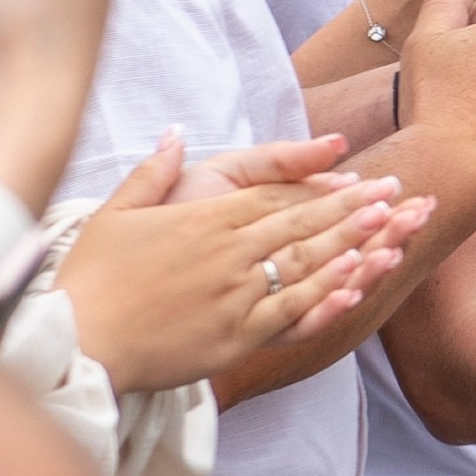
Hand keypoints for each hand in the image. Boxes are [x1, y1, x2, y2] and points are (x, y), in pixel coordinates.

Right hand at [58, 137, 428, 390]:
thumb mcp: (115, 213)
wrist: (79, 341)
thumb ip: (152, 172)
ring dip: (353, 247)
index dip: (324, 190)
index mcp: (204, 221)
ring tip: (392, 231)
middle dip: (354, 210)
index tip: (360, 179)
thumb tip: (174, 133)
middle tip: (396, 195)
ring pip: (306, 268)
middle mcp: (228, 255)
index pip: (277, 199)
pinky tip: (355, 285)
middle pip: (302, 227)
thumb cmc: (91, 278)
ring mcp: (236, 297)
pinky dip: (326, 298)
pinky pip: (292, 316)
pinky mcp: (235, 337)